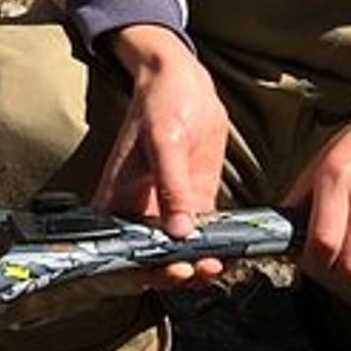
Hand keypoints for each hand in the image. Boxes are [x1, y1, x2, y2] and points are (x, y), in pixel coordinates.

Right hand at [93, 24, 230, 287]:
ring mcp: (169, 207)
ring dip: (196, 265)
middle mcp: (140, 210)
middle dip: (174, 272)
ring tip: (217, 265)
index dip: (143, 268)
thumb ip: (171, 186)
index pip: (122, 248)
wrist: (182, 79)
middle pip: (151, 258)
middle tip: (199, 268)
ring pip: (179, 252)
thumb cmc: (160, 102)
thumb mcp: (163, 140)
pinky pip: (202, 235)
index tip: (170, 268)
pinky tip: (231, 254)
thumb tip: (179, 232)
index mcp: (119, 199)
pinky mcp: (194, 200)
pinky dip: (214, 248)